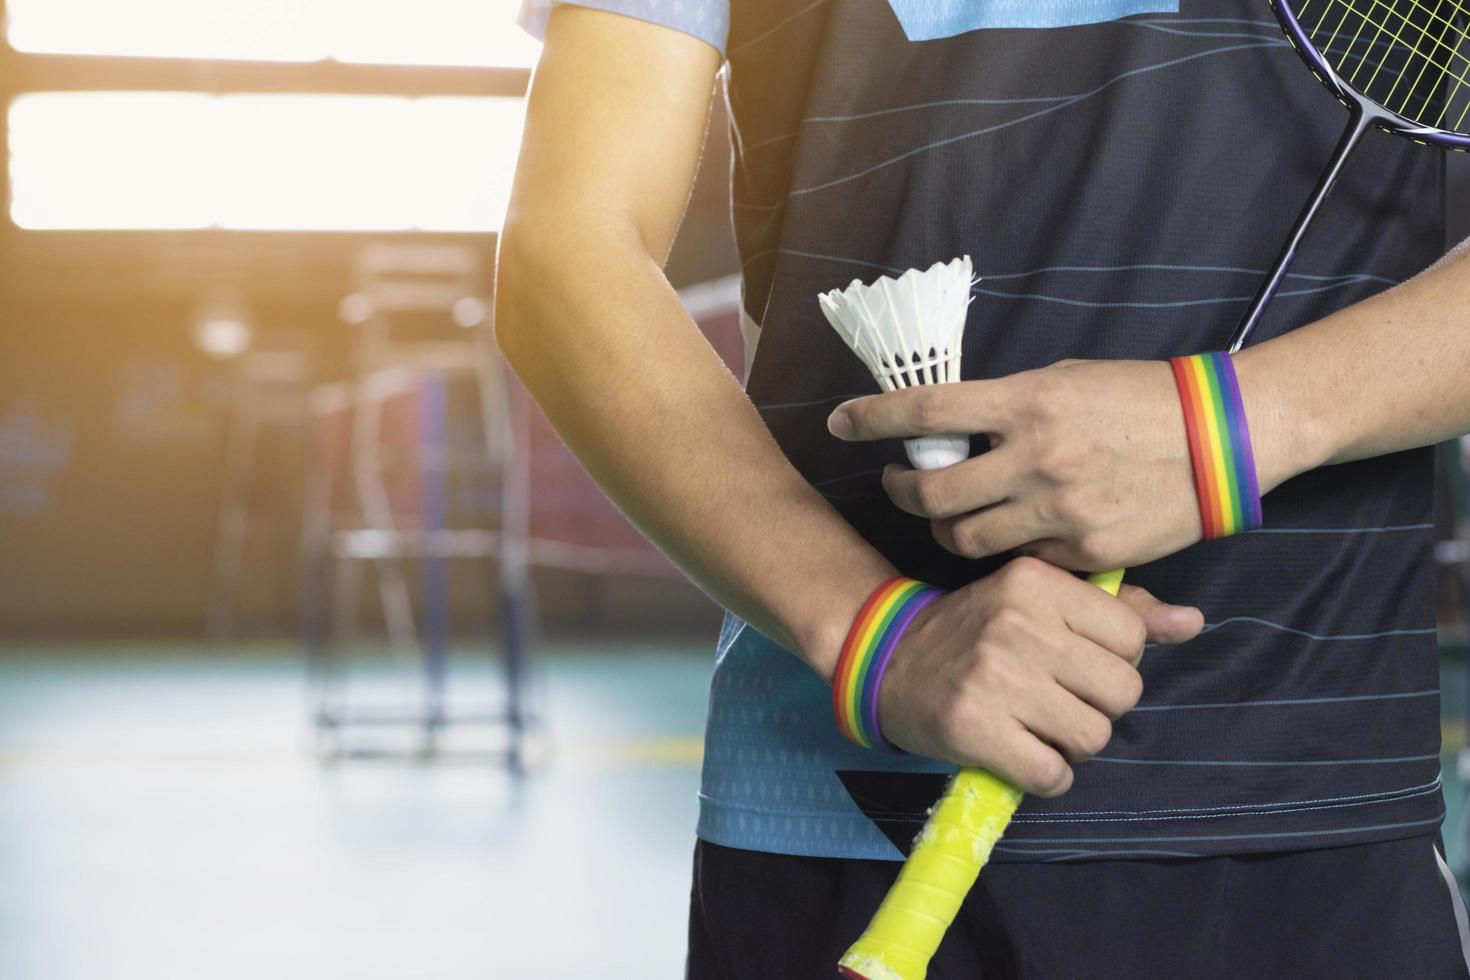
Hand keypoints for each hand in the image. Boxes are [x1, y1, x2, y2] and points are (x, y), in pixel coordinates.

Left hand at [828, 359, 1207, 569]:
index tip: (841, 421)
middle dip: (903, 494)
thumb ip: (1006, 406)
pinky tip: (1018, 532)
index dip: (873, 416)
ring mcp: (1061, 508)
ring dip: (948, 529)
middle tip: (902, 486)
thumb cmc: (1140, 398)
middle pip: (933, 494)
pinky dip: (1009, 550)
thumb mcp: (1066, 381)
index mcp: (1029, 401)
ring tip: (954, 516)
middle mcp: (1038, 456)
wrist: (1223, 437)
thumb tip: (950, 425)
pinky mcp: (1087, 550)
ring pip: (967, 539)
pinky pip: (1021, 561)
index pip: (928, 409)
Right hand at [876, 557, 1202, 795]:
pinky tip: (1019, 754)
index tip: (1071, 663)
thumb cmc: (976, 631)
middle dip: (1097, 706)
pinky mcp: (973, 728)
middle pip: (1122, 692)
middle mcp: (1017, 624)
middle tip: (1054, 700)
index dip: (1110, 661)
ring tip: (1036, 727)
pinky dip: (1044, 776)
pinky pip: (1053, 774)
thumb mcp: (1039, 600)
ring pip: (1093, 736)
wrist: (887, 659)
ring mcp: (994, 678)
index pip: (1131, 638)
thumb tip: (1192, 623)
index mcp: (1036, 582)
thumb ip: (1118, 610)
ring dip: (1071, 745)